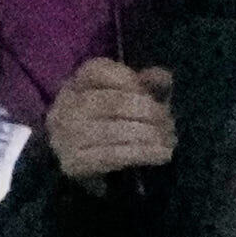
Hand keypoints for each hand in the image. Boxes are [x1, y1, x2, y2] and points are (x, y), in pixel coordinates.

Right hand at [42, 56, 179, 184]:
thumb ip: (146, 84)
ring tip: (169, 141)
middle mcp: (65, 106)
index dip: (131, 81)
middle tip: (169, 123)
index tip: (153, 96)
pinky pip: (113, 155)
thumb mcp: (129, 98)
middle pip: (112, 102)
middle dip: (149, 112)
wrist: (86, 166)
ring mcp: (66, 135)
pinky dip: (142, 154)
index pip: (99, 71)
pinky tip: (161, 155)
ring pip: (114, 130)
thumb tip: (163, 77)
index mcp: (76, 84)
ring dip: (149, 135)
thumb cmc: (110, 124)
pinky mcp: (73, 162)